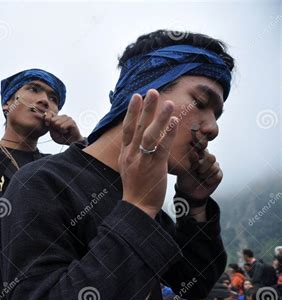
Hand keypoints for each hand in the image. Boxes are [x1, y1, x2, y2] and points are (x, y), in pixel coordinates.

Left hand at [45, 113, 83, 144]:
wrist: (72, 142)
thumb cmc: (62, 137)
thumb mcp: (53, 134)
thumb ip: (50, 128)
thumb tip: (51, 123)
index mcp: (58, 117)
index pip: (49, 114)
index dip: (47, 120)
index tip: (48, 125)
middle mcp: (62, 116)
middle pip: (52, 120)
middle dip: (55, 128)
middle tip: (60, 131)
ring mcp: (68, 118)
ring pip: (57, 123)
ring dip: (59, 130)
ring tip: (64, 131)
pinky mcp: (71, 121)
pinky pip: (62, 126)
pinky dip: (63, 131)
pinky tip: (67, 131)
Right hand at [119, 90, 178, 218]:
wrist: (136, 207)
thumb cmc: (136, 189)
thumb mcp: (129, 169)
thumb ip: (134, 155)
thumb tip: (139, 145)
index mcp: (125, 154)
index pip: (128, 129)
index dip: (131, 112)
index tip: (136, 97)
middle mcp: (131, 154)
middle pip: (137, 126)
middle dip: (144, 107)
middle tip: (151, 91)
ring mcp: (142, 159)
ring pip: (149, 134)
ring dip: (159, 116)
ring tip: (168, 102)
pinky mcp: (154, 166)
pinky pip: (162, 146)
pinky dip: (168, 132)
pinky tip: (174, 121)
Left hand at [176, 150, 222, 204]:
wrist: (189, 191)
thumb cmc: (184, 178)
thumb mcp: (184, 167)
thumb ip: (190, 159)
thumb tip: (196, 154)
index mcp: (197, 153)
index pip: (204, 148)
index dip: (201, 153)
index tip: (196, 158)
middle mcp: (206, 158)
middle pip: (211, 158)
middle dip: (203, 167)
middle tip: (197, 171)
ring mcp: (213, 165)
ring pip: (215, 167)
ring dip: (205, 175)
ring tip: (200, 176)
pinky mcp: (218, 174)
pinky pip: (217, 176)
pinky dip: (210, 181)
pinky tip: (205, 181)